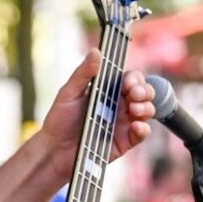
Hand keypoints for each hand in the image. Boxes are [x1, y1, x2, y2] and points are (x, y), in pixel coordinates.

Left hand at [40, 54, 156, 166]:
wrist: (55, 150)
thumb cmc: (59, 119)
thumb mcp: (69, 93)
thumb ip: (84, 73)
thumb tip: (96, 51)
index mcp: (108, 91)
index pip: (130, 79)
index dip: (134, 78)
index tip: (128, 82)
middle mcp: (120, 105)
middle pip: (144, 93)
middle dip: (144, 91)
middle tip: (133, 94)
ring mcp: (124, 123)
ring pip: (147, 111)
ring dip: (146, 107)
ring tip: (134, 109)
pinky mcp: (125, 141)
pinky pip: (142, 134)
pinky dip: (143, 129)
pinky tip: (135, 126)